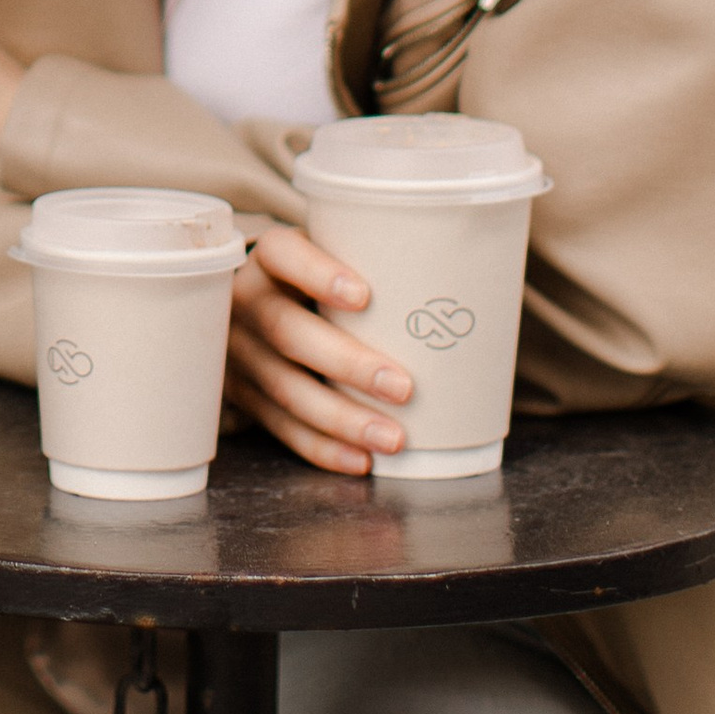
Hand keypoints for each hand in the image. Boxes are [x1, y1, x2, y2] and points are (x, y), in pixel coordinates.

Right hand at [226, 223, 416, 475]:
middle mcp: (245, 302)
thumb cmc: (320, 281)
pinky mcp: (242, 395)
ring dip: (343, 418)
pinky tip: (360, 460)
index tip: (364, 295)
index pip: (284, 253)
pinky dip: (322, 447)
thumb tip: (475, 288)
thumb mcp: (331, 257)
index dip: (317, 273)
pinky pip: (281, 427)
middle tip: (404, 387)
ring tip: (393, 438)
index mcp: (269, 258)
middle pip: (287, 332)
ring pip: (286, 389)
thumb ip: (376, 265)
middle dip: (348, 363)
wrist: (256, 307)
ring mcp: (239, 352)